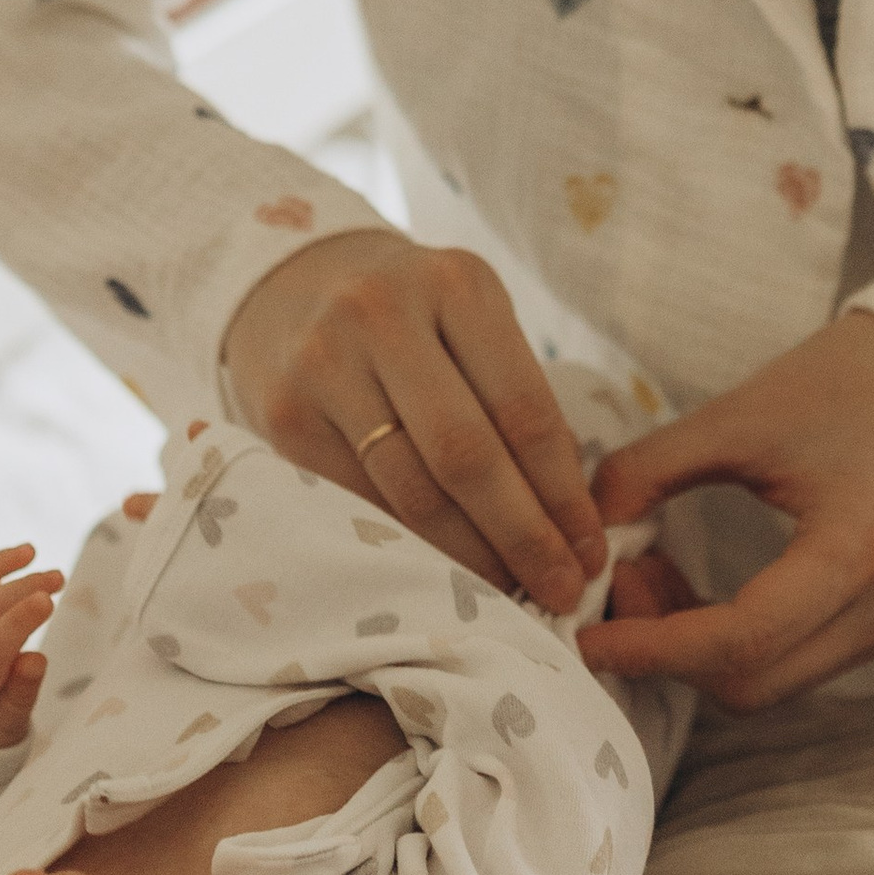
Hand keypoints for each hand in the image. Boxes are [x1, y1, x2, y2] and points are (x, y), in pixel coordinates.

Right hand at [221, 230, 609, 615]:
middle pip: (467, 454)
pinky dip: (407, 545)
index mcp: (455, 284)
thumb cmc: (410, 315)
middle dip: (523, 536)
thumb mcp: (470, 321)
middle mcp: (382, 314)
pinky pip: (358, 502)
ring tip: (506, 590)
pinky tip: (440, 569)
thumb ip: (516, 398)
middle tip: (560, 590)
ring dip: (468, 555)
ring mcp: (324, 364)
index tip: (590, 552)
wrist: (289, 285)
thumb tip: (569, 514)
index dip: (563, 494)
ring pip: (410, 490)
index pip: (524, 408)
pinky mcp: (284, 417)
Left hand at [580, 313, 873, 710]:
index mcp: (857, 547)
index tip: (588, 638)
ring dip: (693, 649)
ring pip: (768, 682)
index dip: (654, 648)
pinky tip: (688, 588)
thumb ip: (645, 473)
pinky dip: (727, 641)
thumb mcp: (729, 417)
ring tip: (646, 574)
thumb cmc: (832, 384)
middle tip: (615, 586)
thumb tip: (581, 536)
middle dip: (667, 651)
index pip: (742, 637)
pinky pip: (789, 662)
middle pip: (752, 681)